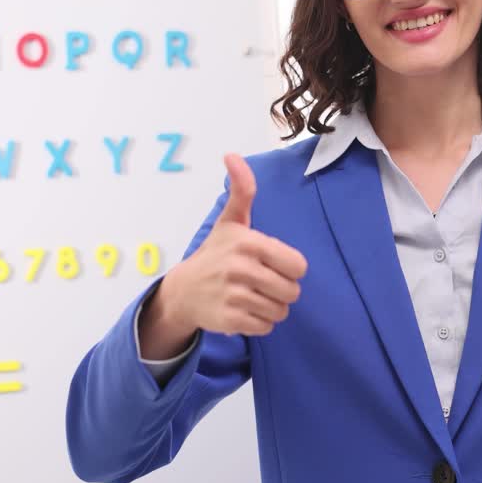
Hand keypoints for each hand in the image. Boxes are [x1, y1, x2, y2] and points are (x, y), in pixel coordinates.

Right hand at [139, 154, 307, 358]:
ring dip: (270, 307)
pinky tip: (242, 310)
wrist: (183, 291)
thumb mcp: (231, 221)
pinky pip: (265, 327)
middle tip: (260, 283)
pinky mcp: (229, 320)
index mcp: (249, 242)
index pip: (298, 266)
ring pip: (280, 311)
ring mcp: (234, 296)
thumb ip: (242, 190)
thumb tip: (232, 155)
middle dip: (281, 290)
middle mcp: (241, 268)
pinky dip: (258, 322)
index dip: (289, 268)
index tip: (271, 264)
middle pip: (292, 291)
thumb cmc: (215, 254)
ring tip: (250, 296)